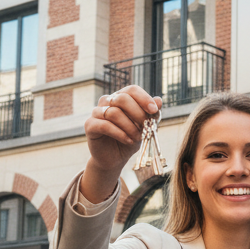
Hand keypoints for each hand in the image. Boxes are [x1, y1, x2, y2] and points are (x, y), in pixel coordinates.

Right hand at [81, 86, 161, 201]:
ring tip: (138, 138)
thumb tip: (159, 100)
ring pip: (114, 113)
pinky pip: (105, 125)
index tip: (154, 110)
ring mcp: (97, 112)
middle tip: (146, 128)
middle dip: (138, 114)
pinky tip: (129, 141)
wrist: (115, 158)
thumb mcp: (145, 127)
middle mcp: (107, 101)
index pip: (132, 90)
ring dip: (130, 127)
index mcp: (121, 97)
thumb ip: (151, 114)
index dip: (144, 98)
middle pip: (122, 98)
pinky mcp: (90, 125)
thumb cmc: (130, 138)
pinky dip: (120, 134)